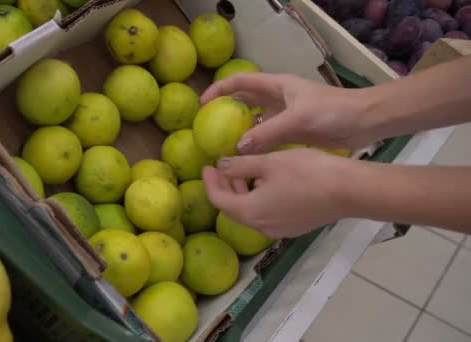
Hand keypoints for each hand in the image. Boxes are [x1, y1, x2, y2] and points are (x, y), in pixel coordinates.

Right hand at [200, 72, 380, 153]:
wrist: (365, 122)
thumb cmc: (333, 112)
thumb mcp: (298, 118)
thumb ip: (268, 132)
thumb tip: (238, 147)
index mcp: (277, 86)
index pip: (240, 82)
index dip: (219, 89)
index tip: (202, 105)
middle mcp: (278, 99)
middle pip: (245, 102)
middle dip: (226, 113)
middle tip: (209, 131)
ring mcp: (286, 116)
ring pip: (256, 122)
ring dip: (241, 133)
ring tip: (225, 148)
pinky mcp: (294, 131)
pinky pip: (268, 138)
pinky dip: (257, 146)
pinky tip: (248, 159)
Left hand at [202, 148, 353, 237]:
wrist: (349, 191)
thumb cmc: (307, 172)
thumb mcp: (269, 162)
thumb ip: (240, 165)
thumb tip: (220, 166)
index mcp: (250, 211)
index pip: (218, 199)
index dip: (209, 182)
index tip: (207, 165)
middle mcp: (261, 226)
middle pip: (233, 208)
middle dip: (225, 187)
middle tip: (223, 166)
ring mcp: (279, 229)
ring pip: (251, 211)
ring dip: (243, 192)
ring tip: (244, 170)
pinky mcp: (294, 226)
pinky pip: (267, 214)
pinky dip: (259, 198)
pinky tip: (266, 182)